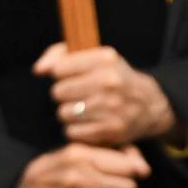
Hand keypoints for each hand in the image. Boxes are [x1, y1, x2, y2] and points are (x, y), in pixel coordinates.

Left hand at [34, 43, 176, 145]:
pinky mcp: (111, 130)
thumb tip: (38, 70)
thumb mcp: (92, 56)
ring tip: (84, 108)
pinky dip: (76, 129)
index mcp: (105, 58)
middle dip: (63, 94)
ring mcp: (112, 106)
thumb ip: (58, 55)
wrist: (149, 105)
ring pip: (63, 113)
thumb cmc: (111, 77)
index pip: (59, 69)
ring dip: (69, 113)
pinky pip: (72, 132)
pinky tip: (89, 122)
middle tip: (78, 95)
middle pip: (58, 92)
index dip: (61, 74)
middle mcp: (110, 81)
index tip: (72, 76)